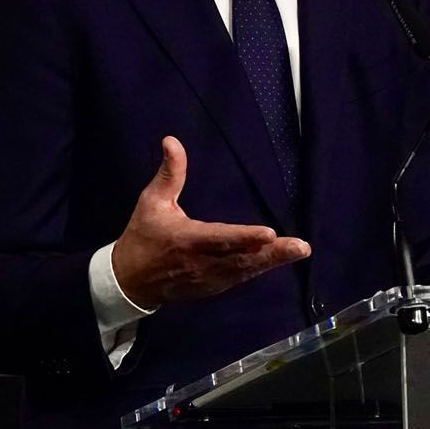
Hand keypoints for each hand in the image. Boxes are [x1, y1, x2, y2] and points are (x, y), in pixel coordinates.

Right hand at [110, 137, 309, 309]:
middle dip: (272, 253)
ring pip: (244, 271)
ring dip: (272, 262)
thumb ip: (169, 173)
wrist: (128, 281)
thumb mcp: (152, 202)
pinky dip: (259, 270)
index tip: (269, 233)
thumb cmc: (143, 236)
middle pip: (241, 259)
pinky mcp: (212, 287)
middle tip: (301, 247)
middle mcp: (201, 263)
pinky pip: (239, 278)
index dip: (244, 238)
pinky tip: (280, 260)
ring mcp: (208, 278)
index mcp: (187, 240)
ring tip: (299, 251)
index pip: (220, 239)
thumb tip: (172, 141)